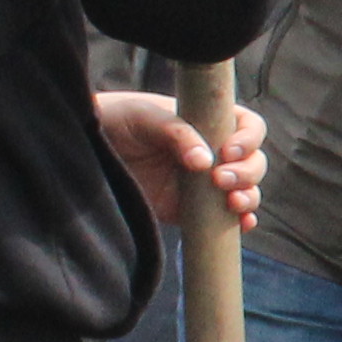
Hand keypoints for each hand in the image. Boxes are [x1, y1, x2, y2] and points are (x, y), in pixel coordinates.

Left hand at [97, 84, 262, 228]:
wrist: (87, 149)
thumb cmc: (119, 121)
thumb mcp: (145, 117)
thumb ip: (176, 133)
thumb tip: (204, 162)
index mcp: (208, 122)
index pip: (248, 126)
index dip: (249, 138)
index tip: (228, 150)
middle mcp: (213, 152)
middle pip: (253, 162)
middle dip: (247, 172)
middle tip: (219, 179)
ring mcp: (204, 183)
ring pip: (246, 190)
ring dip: (249, 198)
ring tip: (232, 202)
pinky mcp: (190, 211)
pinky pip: (225, 219)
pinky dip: (241, 223)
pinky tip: (241, 225)